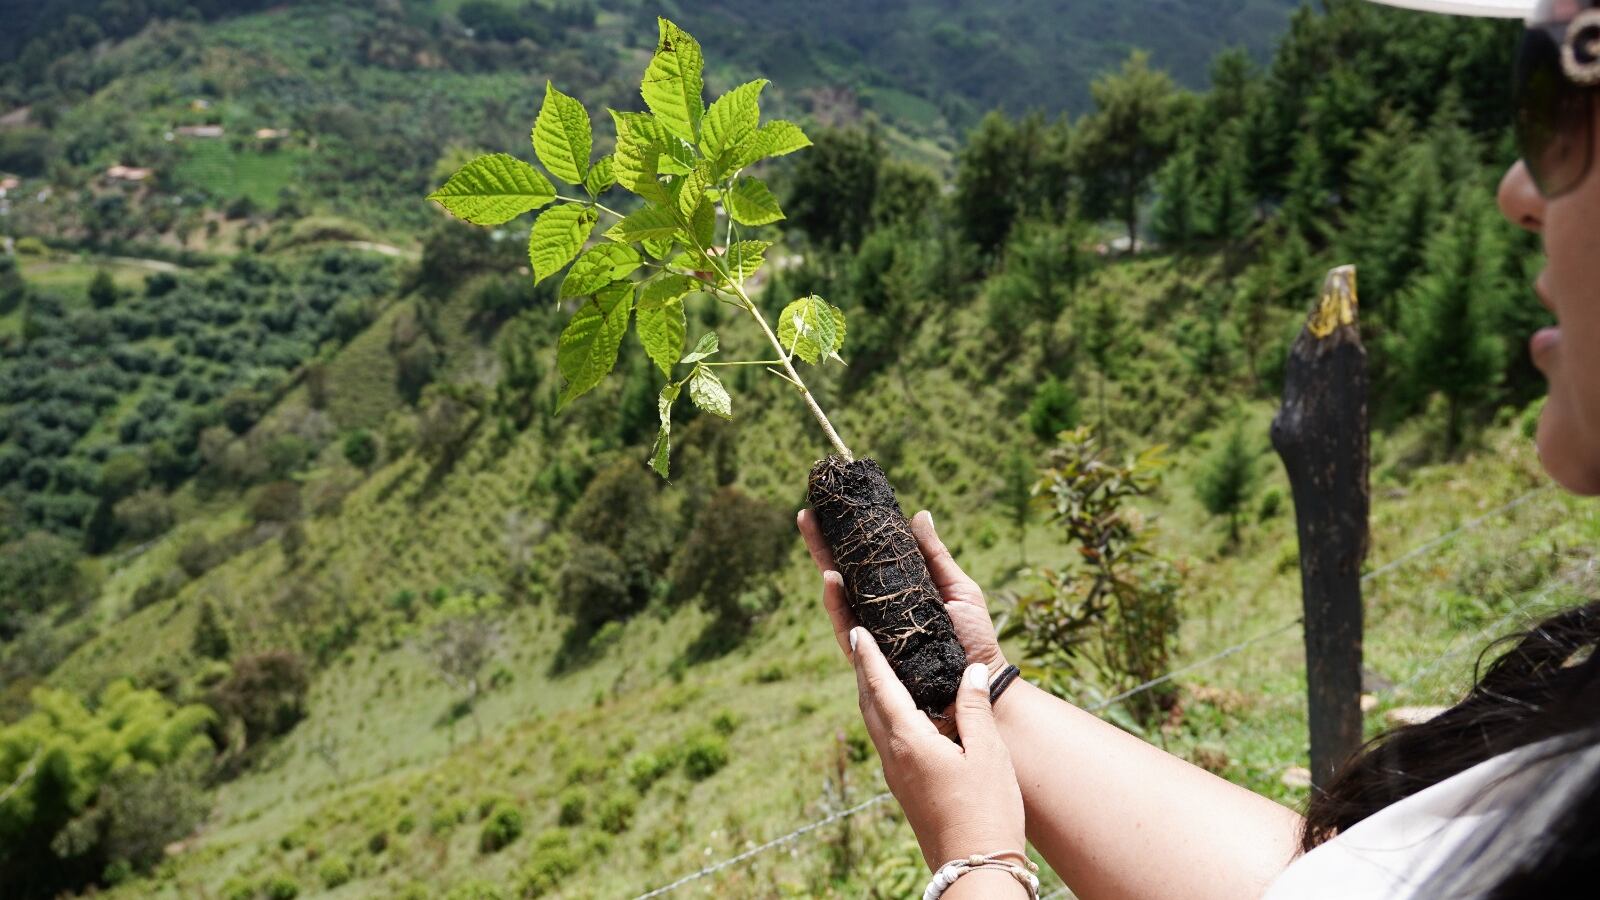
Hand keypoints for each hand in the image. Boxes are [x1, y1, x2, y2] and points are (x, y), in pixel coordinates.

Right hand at [797, 509, 1007, 672]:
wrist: (981, 681)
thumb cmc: (973, 636)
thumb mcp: (958, 587)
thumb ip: (934, 555)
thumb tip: (918, 514)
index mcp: (897, 592)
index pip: (865, 561)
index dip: (847, 537)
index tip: (831, 509)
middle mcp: (878, 612)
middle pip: (842, 575)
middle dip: (821, 546)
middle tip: (806, 515)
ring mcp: (872, 633)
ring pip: (838, 598)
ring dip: (825, 568)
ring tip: (816, 541)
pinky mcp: (871, 655)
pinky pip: (846, 628)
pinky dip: (836, 604)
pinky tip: (830, 580)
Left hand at [849, 627, 1026, 868]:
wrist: (976, 869)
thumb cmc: (987, 811)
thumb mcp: (988, 754)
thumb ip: (974, 709)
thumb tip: (969, 671)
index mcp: (908, 741)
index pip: (880, 687)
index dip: (868, 656)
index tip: (856, 630)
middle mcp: (894, 757)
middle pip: (868, 703)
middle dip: (863, 670)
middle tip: (860, 640)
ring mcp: (897, 776)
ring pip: (875, 723)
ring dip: (872, 693)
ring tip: (876, 670)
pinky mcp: (905, 789)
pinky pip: (888, 740)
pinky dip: (887, 715)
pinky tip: (903, 715)